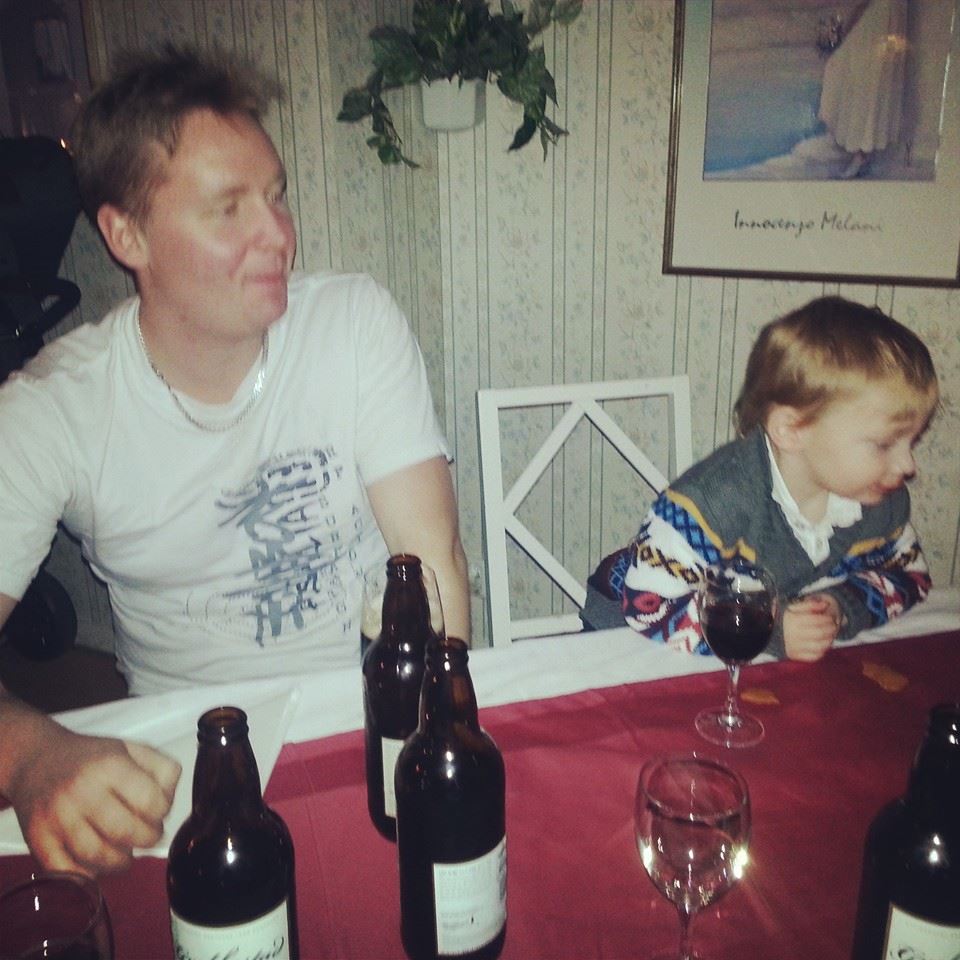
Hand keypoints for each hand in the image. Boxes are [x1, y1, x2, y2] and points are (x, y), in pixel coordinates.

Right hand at [6, 716, 179, 875]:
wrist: (35, 760)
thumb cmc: (89, 758)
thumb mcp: (131, 748)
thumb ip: (161, 769)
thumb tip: (170, 801)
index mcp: (110, 766)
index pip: (151, 802)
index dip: (162, 812)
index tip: (158, 813)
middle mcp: (82, 791)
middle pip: (127, 832)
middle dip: (147, 839)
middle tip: (147, 836)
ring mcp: (58, 818)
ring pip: (99, 857)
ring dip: (121, 861)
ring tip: (126, 852)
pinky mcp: (38, 840)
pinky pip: (69, 871)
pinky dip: (89, 874)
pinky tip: (97, 862)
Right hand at [783, 594, 841, 662]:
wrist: (771, 631)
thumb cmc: (789, 617)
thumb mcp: (796, 606)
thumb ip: (811, 604)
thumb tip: (825, 605)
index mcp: (791, 620)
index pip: (816, 620)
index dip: (827, 618)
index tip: (830, 618)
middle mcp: (791, 634)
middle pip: (820, 633)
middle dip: (831, 628)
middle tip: (833, 626)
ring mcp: (793, 646)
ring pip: (820, 646)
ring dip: (830, 640)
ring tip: (830, 635)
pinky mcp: (795, 656)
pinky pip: (815, 656)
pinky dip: (823, 650)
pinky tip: (823, 643)